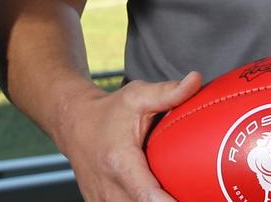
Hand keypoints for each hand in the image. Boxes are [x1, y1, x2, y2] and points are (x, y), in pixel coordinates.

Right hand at [58, 71, 202, 201]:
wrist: (75, 125)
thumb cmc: (109, 111)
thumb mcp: (137, 96)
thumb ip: (168, 92)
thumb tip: (195, 80)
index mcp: (120, 162)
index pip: (145, 194)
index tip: (188, 199)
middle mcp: (109, 189)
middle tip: (194, 192)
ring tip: (178, 192)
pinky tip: (159, 196)